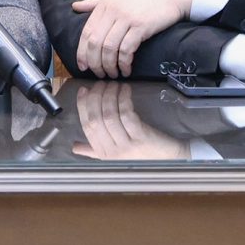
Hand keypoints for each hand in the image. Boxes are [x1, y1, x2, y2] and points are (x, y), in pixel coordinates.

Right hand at [68, 79, 193, 161]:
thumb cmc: (142, 155)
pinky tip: (125, 90)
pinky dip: (123, 99)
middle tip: (100, 85)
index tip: (83, 90)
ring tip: (113, 85)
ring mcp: (126, 145)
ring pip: (110, 115)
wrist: (169, 160)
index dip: (83, 106)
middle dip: (95, 98)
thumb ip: (93, 151)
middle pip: (96, 119)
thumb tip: (74, 147)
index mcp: (102, 153)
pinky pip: (127, 114)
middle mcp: (112, 151)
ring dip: (109, 96)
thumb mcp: (115, 156)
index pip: (87, 126)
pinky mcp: (140, 136)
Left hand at [69, 0, 195, 77]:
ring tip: (113, 74)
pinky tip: (126, 69)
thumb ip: (95, 2)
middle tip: (99, 74)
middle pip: (95, 42)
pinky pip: (126, 49)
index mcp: (104, 5)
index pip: (86, 32)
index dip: (82, 52)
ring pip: (109, 48)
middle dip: (95, 62)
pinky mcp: (141, 26)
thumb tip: (74, 6)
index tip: (83, 66)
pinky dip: (124, 63)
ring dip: (109, 65)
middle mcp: (113, 10)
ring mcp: (127, 18)